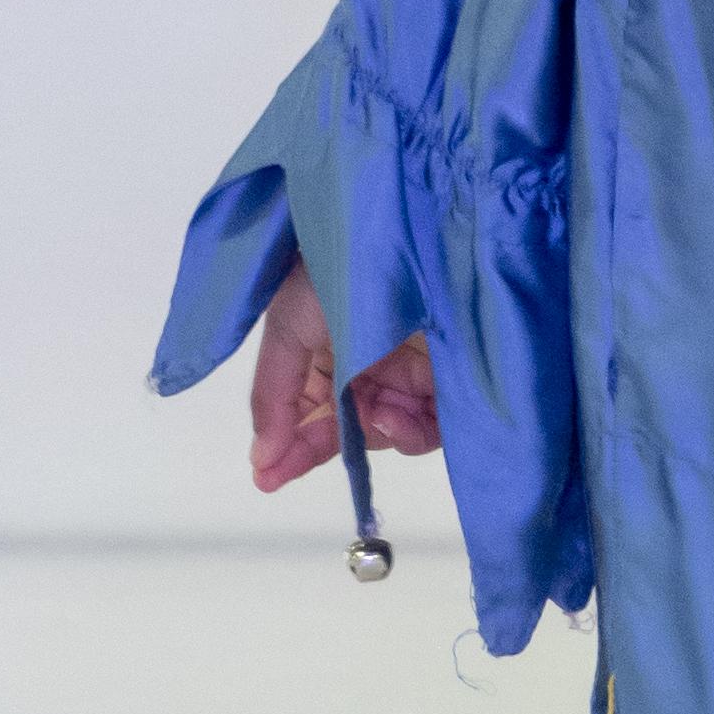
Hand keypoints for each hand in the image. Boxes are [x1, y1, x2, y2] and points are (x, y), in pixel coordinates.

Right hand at [247, 262, 441, 488]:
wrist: (404, 234)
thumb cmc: (335, 271)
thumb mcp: (287, 329)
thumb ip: (273, 398)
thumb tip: (260, 459)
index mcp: (329, 352)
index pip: (311, 414)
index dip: (290, 448)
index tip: (268, 479)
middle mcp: (370, 364)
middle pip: (353, 431)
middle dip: (334, 445)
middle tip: (319, 451)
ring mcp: (412, 370)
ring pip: (396, 434)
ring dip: (383, 437)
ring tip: (380, 418)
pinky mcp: (453, 374)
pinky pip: (435, 424)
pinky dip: (417, 431)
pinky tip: (402, 414)